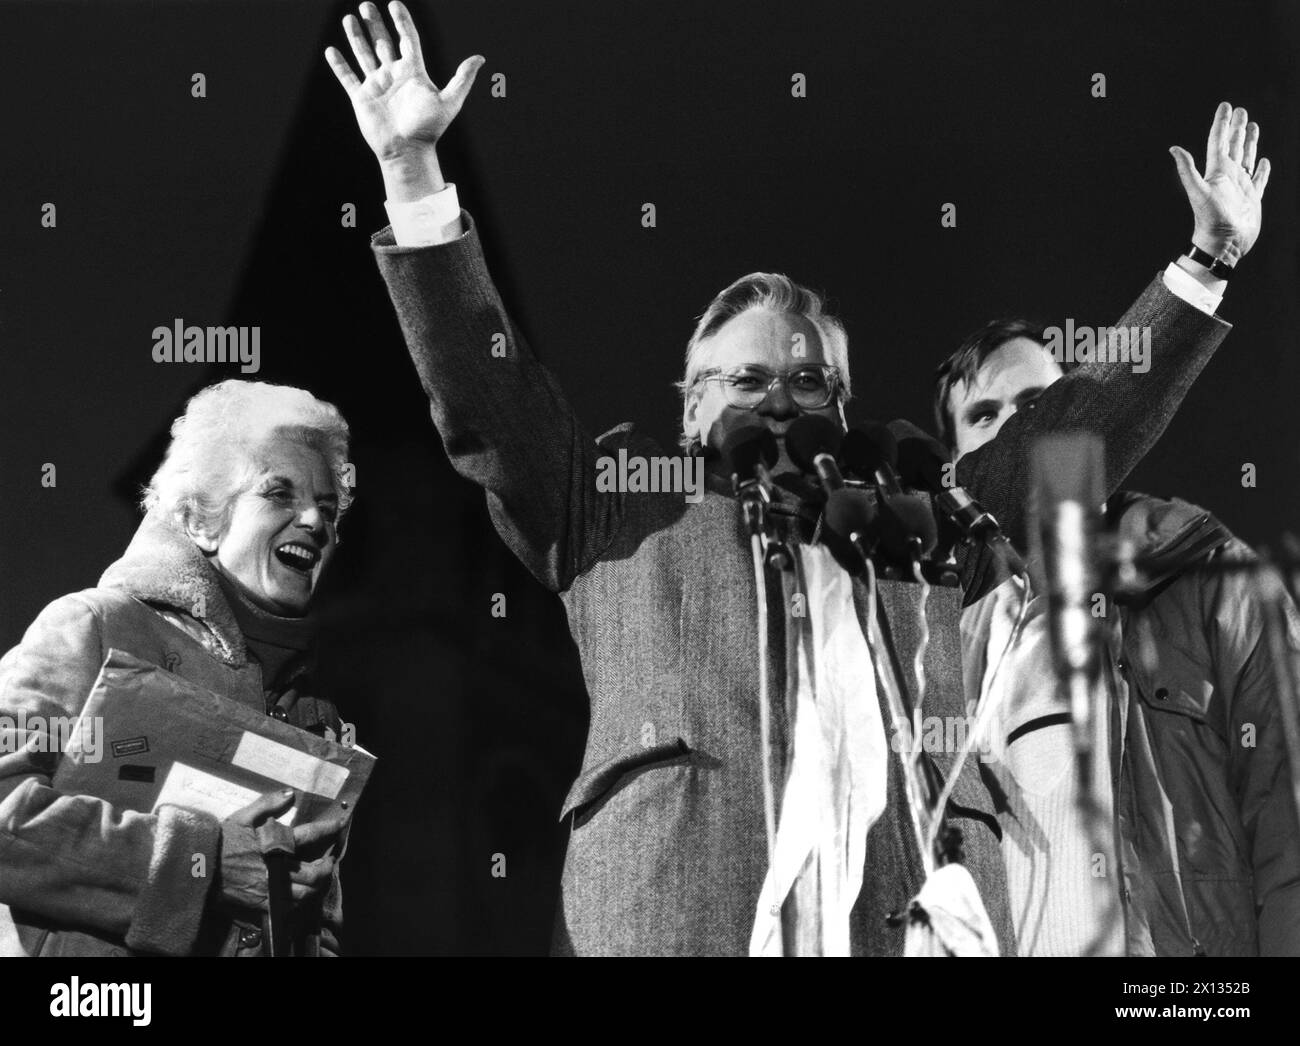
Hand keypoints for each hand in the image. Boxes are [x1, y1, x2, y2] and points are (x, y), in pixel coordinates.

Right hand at [219, 790, 346, 908]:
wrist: (195, 866)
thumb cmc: (219, 840)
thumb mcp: (242, 817)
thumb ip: (268, 803)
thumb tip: (290, 793)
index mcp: (276, 843)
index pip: (312, 835)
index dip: (330, 829)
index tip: (341, 823)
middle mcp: (277, 868)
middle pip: (316, 873)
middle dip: (328, 867)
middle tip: (330, 861)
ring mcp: (270, 888)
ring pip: (305, 893)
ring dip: (317, 886)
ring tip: (319, 879)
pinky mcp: (260, 903)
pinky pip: (287, 907)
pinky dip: (298, 902)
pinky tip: (299, 894)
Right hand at [325, 1, 483, 164]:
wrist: (407, 151)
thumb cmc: (429, 129)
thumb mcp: (450, 102)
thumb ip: (462, 78)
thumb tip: (480, 58)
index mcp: (413, 72)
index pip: (407, 39)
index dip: (402, 21)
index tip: (394, 3)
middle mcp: (394, 75)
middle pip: (383, 42)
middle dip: (375, 23)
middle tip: (367, 5)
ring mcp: (377, 85)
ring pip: (363, 54)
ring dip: (356, 37)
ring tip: (348, 18)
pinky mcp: (361, 98)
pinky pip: (347, 77)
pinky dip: (339, 65)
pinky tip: (331, 50)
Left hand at [1170, 102, 1270, 264]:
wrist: (1223, 244)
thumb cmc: (1210, 220)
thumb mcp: (1198, 192)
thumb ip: (1187, 170)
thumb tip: (1173, 148)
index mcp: (1216, 172)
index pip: (1218, 141)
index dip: (1221, 123)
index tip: (1226, 106)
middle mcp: (1228, 177)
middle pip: (1233, 145)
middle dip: (1236, 127)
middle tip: (1240, 110)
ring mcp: (1241, 187)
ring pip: (1247, 158)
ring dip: (1250, 142)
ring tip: (1253, 126)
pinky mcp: (1252, 199)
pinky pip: (1259, 180)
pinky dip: (1262, 169)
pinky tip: (1264, 161)